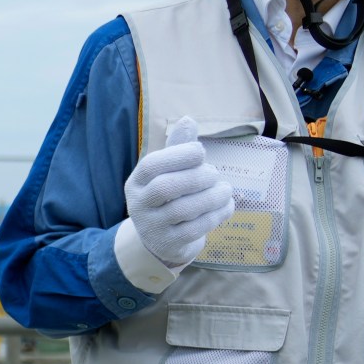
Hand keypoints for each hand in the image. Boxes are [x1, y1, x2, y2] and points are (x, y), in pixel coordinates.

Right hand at [122, 118, 235, 269]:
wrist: (162, 239)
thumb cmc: (169, 197)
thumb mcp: (169, 172)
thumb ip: (178, 147)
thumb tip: (188, 119)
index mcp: (136, 182)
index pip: (152, 165)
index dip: (179, 155)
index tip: (201, 151)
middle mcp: (139, 205)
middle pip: (165, 188)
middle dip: (197, 177)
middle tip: (215, 173)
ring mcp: (152, 227)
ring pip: (183, 209)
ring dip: (212, 196)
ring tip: (226, 189)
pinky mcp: (169, 244)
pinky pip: (195, 229)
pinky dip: (216, 215)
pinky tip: (227, 206)